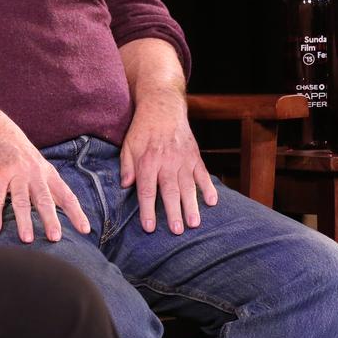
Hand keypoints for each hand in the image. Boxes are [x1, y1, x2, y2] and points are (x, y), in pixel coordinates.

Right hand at [0, 116, 90, 243]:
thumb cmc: (22, 156)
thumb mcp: (41, 168)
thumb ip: (48, 188)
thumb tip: (61, 211)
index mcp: (49, 174)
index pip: (67, 196)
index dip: (76, 213)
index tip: (85, 230)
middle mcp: (35, 174)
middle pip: (45, 199)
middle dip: (51, 219)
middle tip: (55, 238)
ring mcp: (16, 174)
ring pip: (22, 200)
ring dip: (24, 220)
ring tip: (27, 239)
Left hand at [120, 100, 217, 234]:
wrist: (163, 106)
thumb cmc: (143, 129)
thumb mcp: (128, 145)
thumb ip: (127, 167)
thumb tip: (126, 186)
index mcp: (147, 162)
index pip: (147, 190)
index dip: (147, 210)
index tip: (149, 228)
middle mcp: (166, 162)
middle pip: (170, 191)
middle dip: (173, 212)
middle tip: (177, 230)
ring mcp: (183, 159)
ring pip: (188, 185)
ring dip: (192, 205)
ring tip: (194, 223)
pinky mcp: (194, 155)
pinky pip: (203, 174)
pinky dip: (208, 187)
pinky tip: (212, 201)